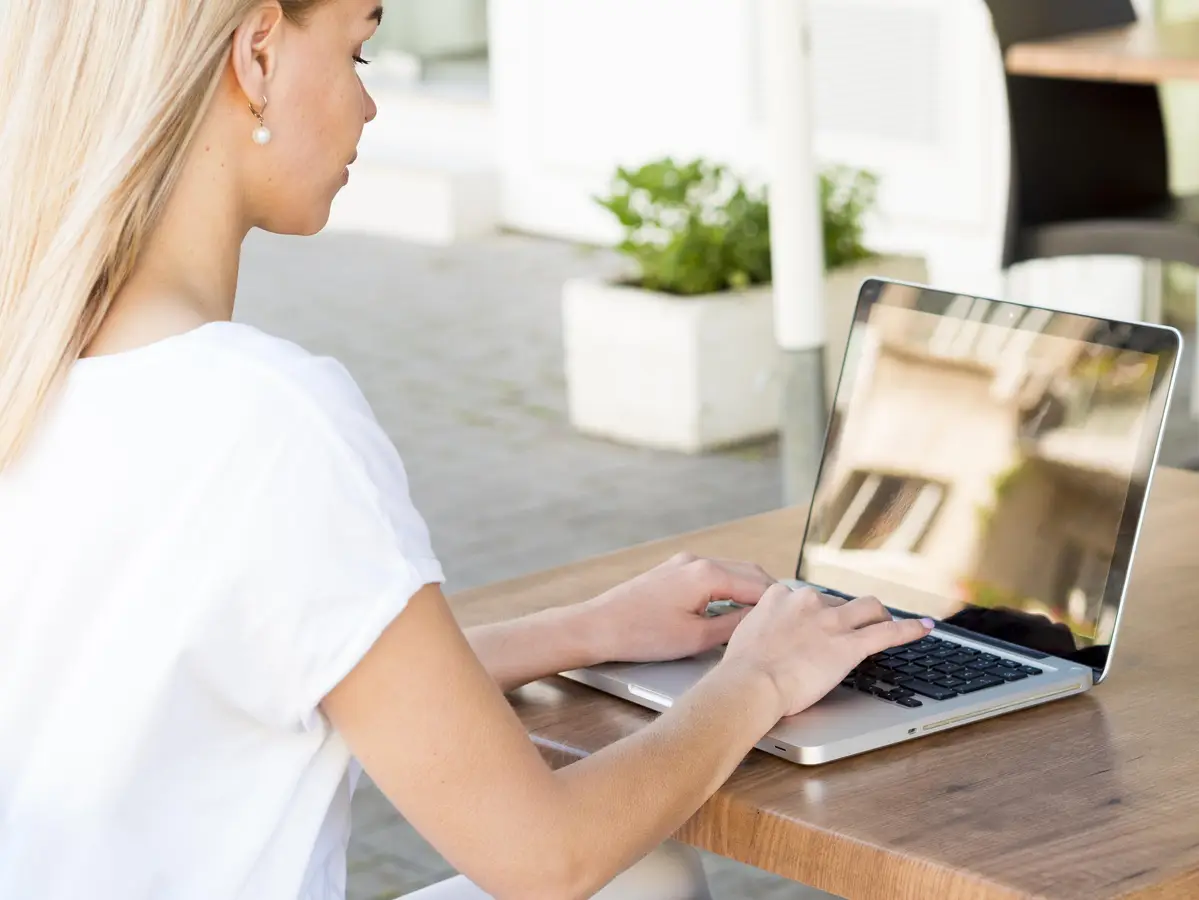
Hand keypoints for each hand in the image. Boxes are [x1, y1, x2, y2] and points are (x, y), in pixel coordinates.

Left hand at [578, 552, 776, 664]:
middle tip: (786, 617)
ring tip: (763, 616)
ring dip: (748, 590)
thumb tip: (758, 622)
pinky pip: (711, 575)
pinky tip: (731, 609)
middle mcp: (697, 561)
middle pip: (748, 572)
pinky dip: (728, 588)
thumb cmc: (642, 634)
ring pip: (730, 572)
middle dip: (768, 593)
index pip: (758, 584)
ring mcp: (683, 563)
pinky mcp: (672, 571)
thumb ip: (733, 627)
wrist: (599, 626)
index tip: (796, 618)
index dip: (779, 603)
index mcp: (707, 574)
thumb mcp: (696, 638)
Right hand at [720, 584, 933, 718]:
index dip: (815, 611)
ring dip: (878, 615)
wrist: (750, 683)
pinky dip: (909, 629)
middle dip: (846, 615)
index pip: (806, 596)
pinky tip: (924, 627)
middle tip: (849, 631)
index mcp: (779, 597)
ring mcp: (830, 621)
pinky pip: (887, 633)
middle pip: (838, 600)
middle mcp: (807, 601)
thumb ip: (762, 628)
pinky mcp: (849, 644)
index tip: (818, 621)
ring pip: (867, 607)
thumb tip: (765, 638)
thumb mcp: (745, 636)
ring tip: (885, 624)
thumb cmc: (741, 669)